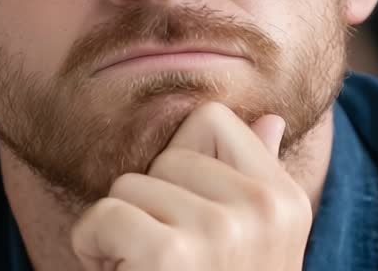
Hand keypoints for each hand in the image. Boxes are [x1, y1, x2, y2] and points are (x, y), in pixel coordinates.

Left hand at [71, 102, 312, 269]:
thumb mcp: (255, 245)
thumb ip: (258, 178)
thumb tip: (270, 120)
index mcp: (285, 201)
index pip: (213, 120)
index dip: (181, 166)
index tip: (189, 223)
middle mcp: (262, 210)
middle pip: (164, 159)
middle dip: (148, 208)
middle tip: (167, 265)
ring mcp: (221, 230)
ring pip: (128, 187)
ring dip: (119, 234)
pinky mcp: (172, 254)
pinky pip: (103, 215)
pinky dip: (93, 249)